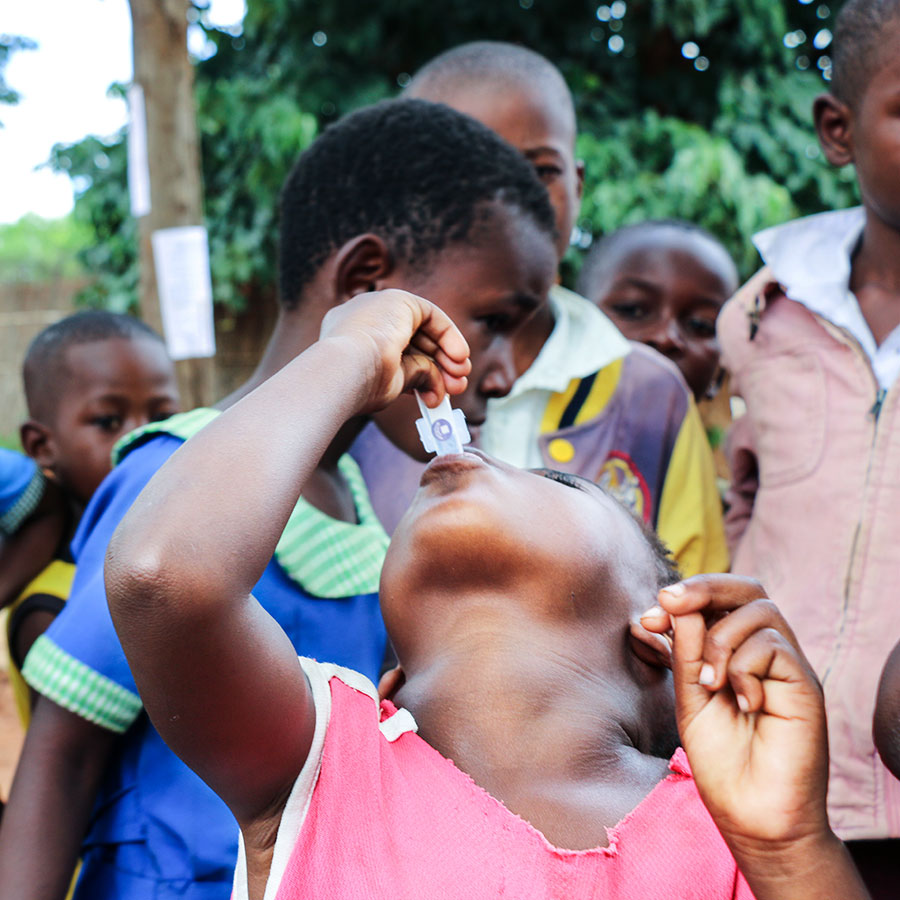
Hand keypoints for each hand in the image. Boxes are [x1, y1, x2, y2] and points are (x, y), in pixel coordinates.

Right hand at [319, 290, 470, 412]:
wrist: (345, 371)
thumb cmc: (358, 385)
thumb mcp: (390, 383)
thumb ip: (413, 377)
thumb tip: (435, 387)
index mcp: (350, 340)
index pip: (393, 354)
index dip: (419, 371)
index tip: (436, 392)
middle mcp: (361, 319)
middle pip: (411, 341)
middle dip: (438, 366)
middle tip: (455, 388)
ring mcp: (377, 306)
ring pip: (422, 330)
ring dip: (446, 357)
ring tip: (459, 381)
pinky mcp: (396, 299)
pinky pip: (430, 315)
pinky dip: (448, 336)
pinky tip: (458, 358)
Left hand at [641, 575, 828, 851]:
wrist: (752, 817)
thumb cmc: (722, 761)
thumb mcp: (690, 697)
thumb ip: (686, 652)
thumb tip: (677, 603)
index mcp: (737, 651)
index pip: (720, 599)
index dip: (684, 596)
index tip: (649, 618)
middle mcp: (765, 653)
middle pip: (747, 588)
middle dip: (704, 586)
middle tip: (670, 600)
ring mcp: (787, 667)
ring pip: (759, 611)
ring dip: (720, 639)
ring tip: (710, 684)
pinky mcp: (806, 685)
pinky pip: (773, 645)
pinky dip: (744, 667)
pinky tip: (742, 702)